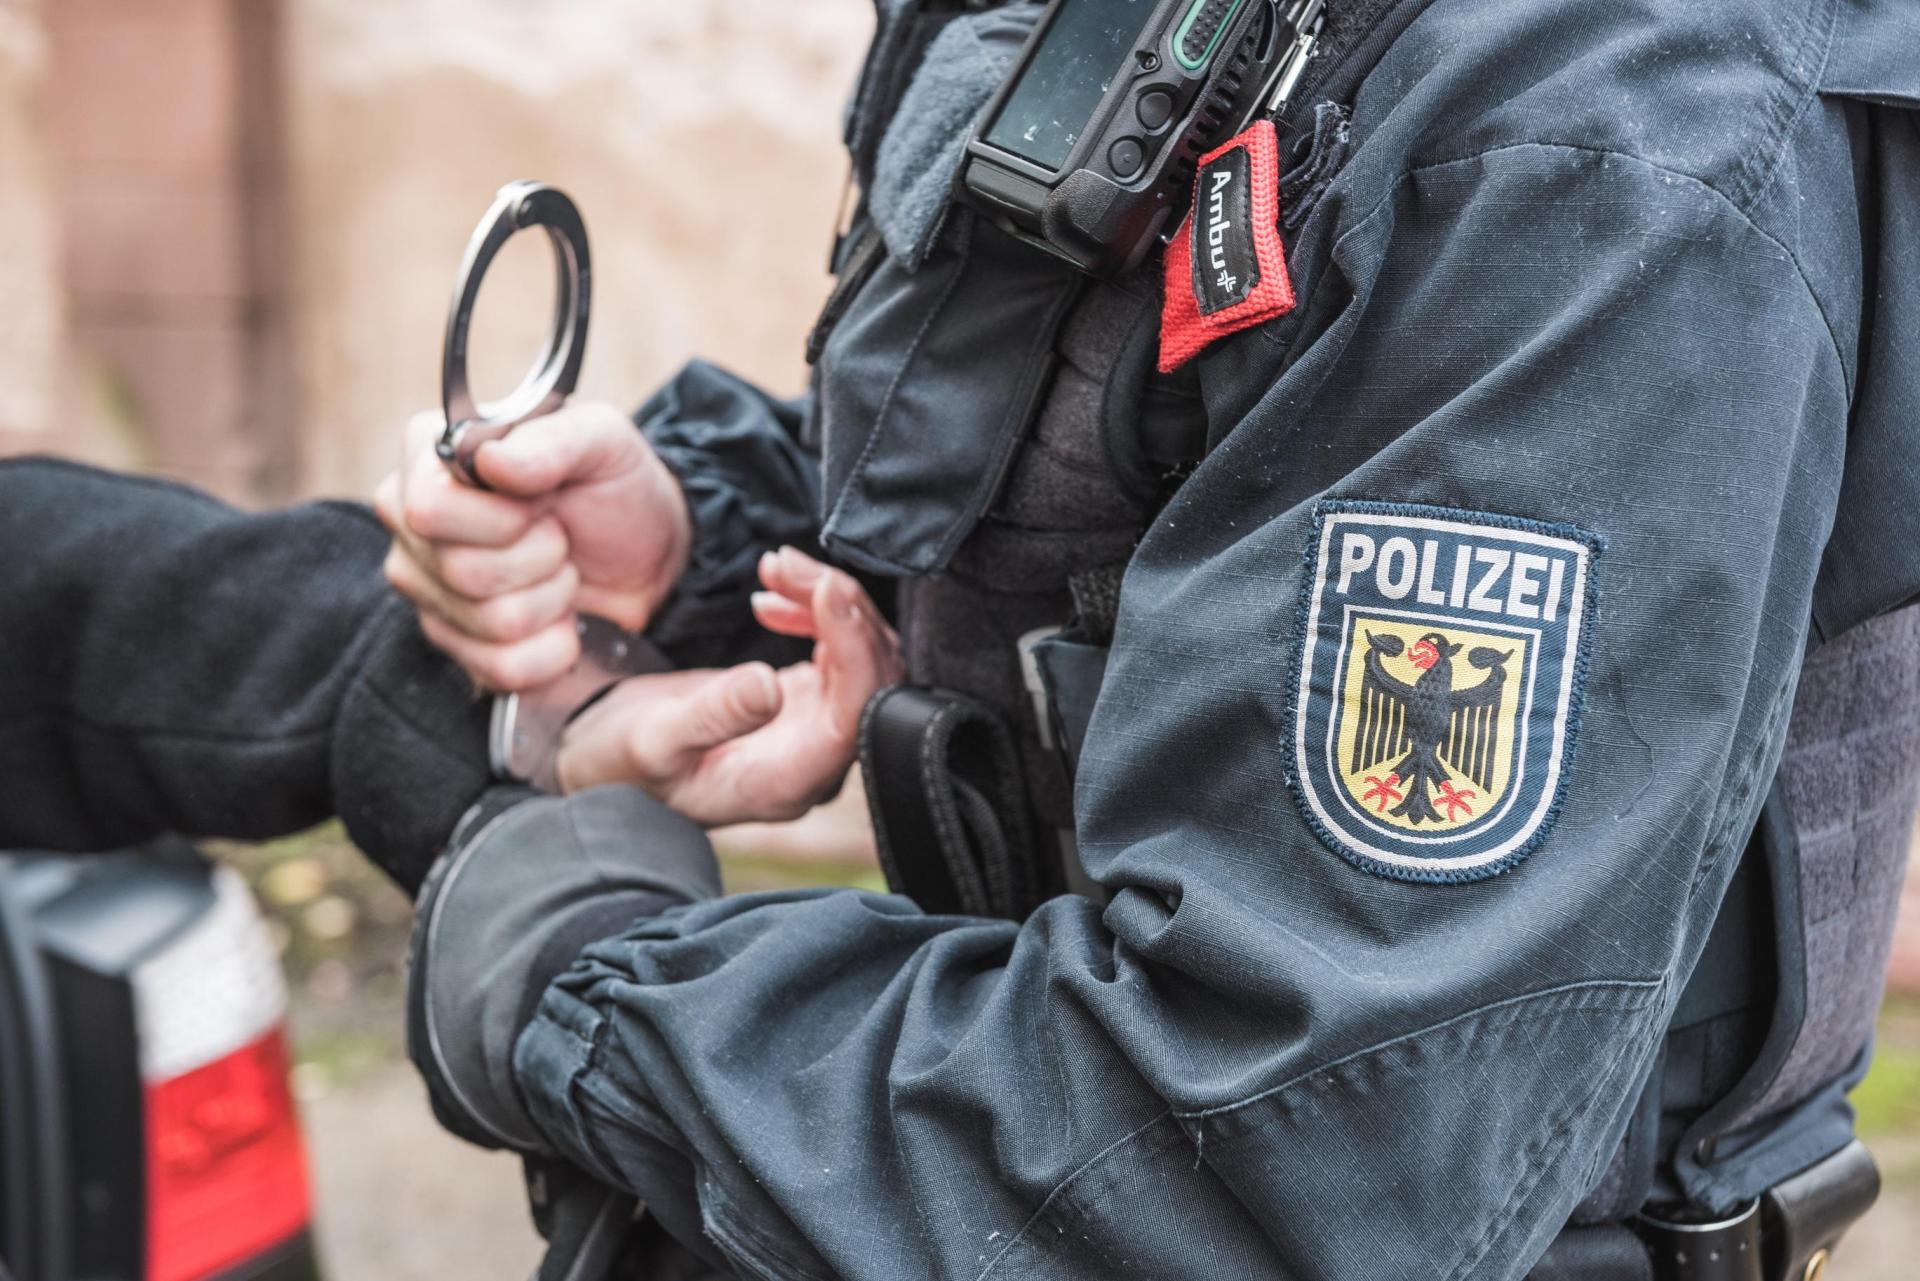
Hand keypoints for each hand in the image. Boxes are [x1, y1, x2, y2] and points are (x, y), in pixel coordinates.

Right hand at [374, 402, 691, 690]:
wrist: (645, 553)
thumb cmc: (613, 487)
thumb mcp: (603, 441)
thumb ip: (552, 439)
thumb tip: (491, 461)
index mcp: (430, 457)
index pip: (429, 510)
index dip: (503, 519)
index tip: (546, 503)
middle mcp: (410, 522)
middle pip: (459, 571)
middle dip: (540, 558)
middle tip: (561, 538)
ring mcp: (425, 589)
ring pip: (488, 622)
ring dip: (552, 600)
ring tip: (562, 571)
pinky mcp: (455, 644)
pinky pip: (501, 668)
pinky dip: (553, 648)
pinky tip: (561, 619)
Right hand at [556, 548, 902, 825]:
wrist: (607, 760)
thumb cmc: (622, 763)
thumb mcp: (653, 739)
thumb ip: (712, 717)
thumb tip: (769, 686)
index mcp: (789, 780)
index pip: (856, 712)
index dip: (854, 646)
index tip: (826, 588)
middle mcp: (817, 760)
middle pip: (871, 677)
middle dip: (839, 607)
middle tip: (783, 564)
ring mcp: (816, 729)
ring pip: (861, 655)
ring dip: (828, 601)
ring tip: (774, 565)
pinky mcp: (807, 701)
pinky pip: (840, 649)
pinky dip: (816, 610)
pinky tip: (772, 593)